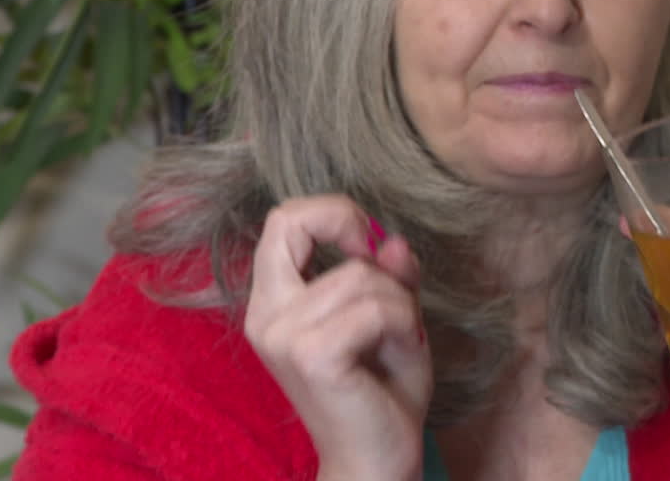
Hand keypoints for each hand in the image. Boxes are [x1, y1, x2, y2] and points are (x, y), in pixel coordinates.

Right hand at [244, 195, 430, 480]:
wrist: (377, 461)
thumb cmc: (382, 392)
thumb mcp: (393, 318)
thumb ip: (390, 276)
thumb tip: (392, 240)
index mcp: (273, 304)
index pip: (281, 222)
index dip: (330, 214)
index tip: (366, 244)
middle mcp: (265, 316)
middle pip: (290, 223)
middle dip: (348, 225)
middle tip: (383, 266)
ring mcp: (283, 335)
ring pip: (359, 274)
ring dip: (398, 301)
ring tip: (399, 338)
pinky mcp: (312, 355)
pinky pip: (375, 307)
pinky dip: (404, 322)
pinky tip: (403, 348)